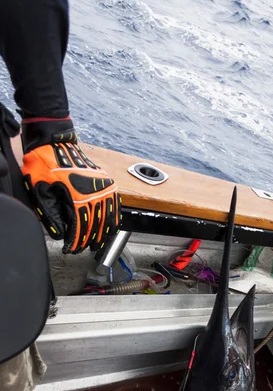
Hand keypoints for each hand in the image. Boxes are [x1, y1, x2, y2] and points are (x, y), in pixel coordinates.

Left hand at [22, 117, 120, 253]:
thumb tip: (60, 235)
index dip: (76, 241)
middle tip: (82, 250)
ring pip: (107, 216)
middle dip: (88, 240)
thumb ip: (50, 214)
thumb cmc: (44, 163)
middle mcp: (94, 192)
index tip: (71, 249)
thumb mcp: (39, 189)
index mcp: (77, 195)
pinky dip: (114, 218)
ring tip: (97, 245)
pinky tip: (111, 228)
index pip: (79, 226)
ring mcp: (102, 186)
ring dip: (102, 233)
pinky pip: (114, 204)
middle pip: (94, 224)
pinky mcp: (106, 181)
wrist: (55, 141)